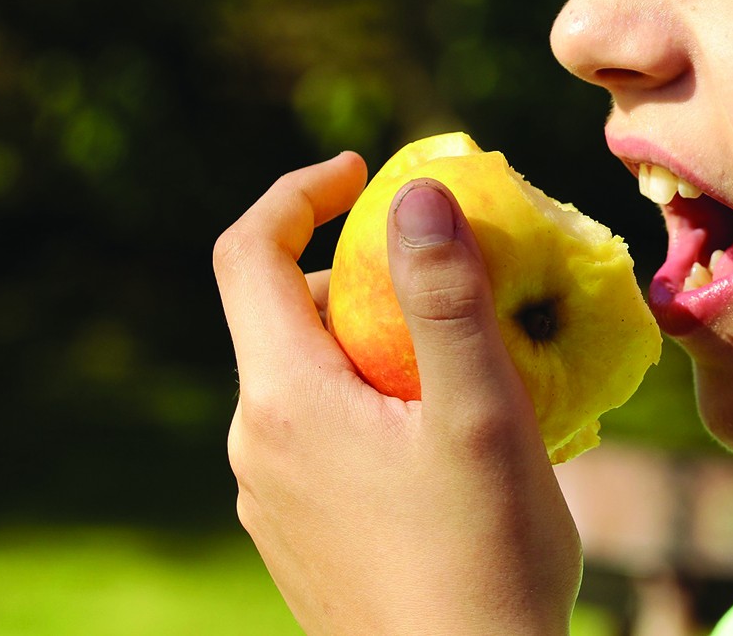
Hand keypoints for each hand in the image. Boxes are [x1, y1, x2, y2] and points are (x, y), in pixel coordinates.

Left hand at [214, 152, 581, 635]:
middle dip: (355, 271)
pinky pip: (319, 433)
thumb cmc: (484, 560)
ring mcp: (272, 498)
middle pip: (282, 315)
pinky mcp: (299, 535)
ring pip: (306, 378)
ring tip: (460, 361)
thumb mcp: (481, 416)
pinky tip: (442, 437)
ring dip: (369, 340)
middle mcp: (257, 445)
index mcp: (285, 401)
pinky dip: (369, 398)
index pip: (247, 254)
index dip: (297, 192)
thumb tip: (417, 192)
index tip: (364, 173)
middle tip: (444, 272)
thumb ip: (446, 298)